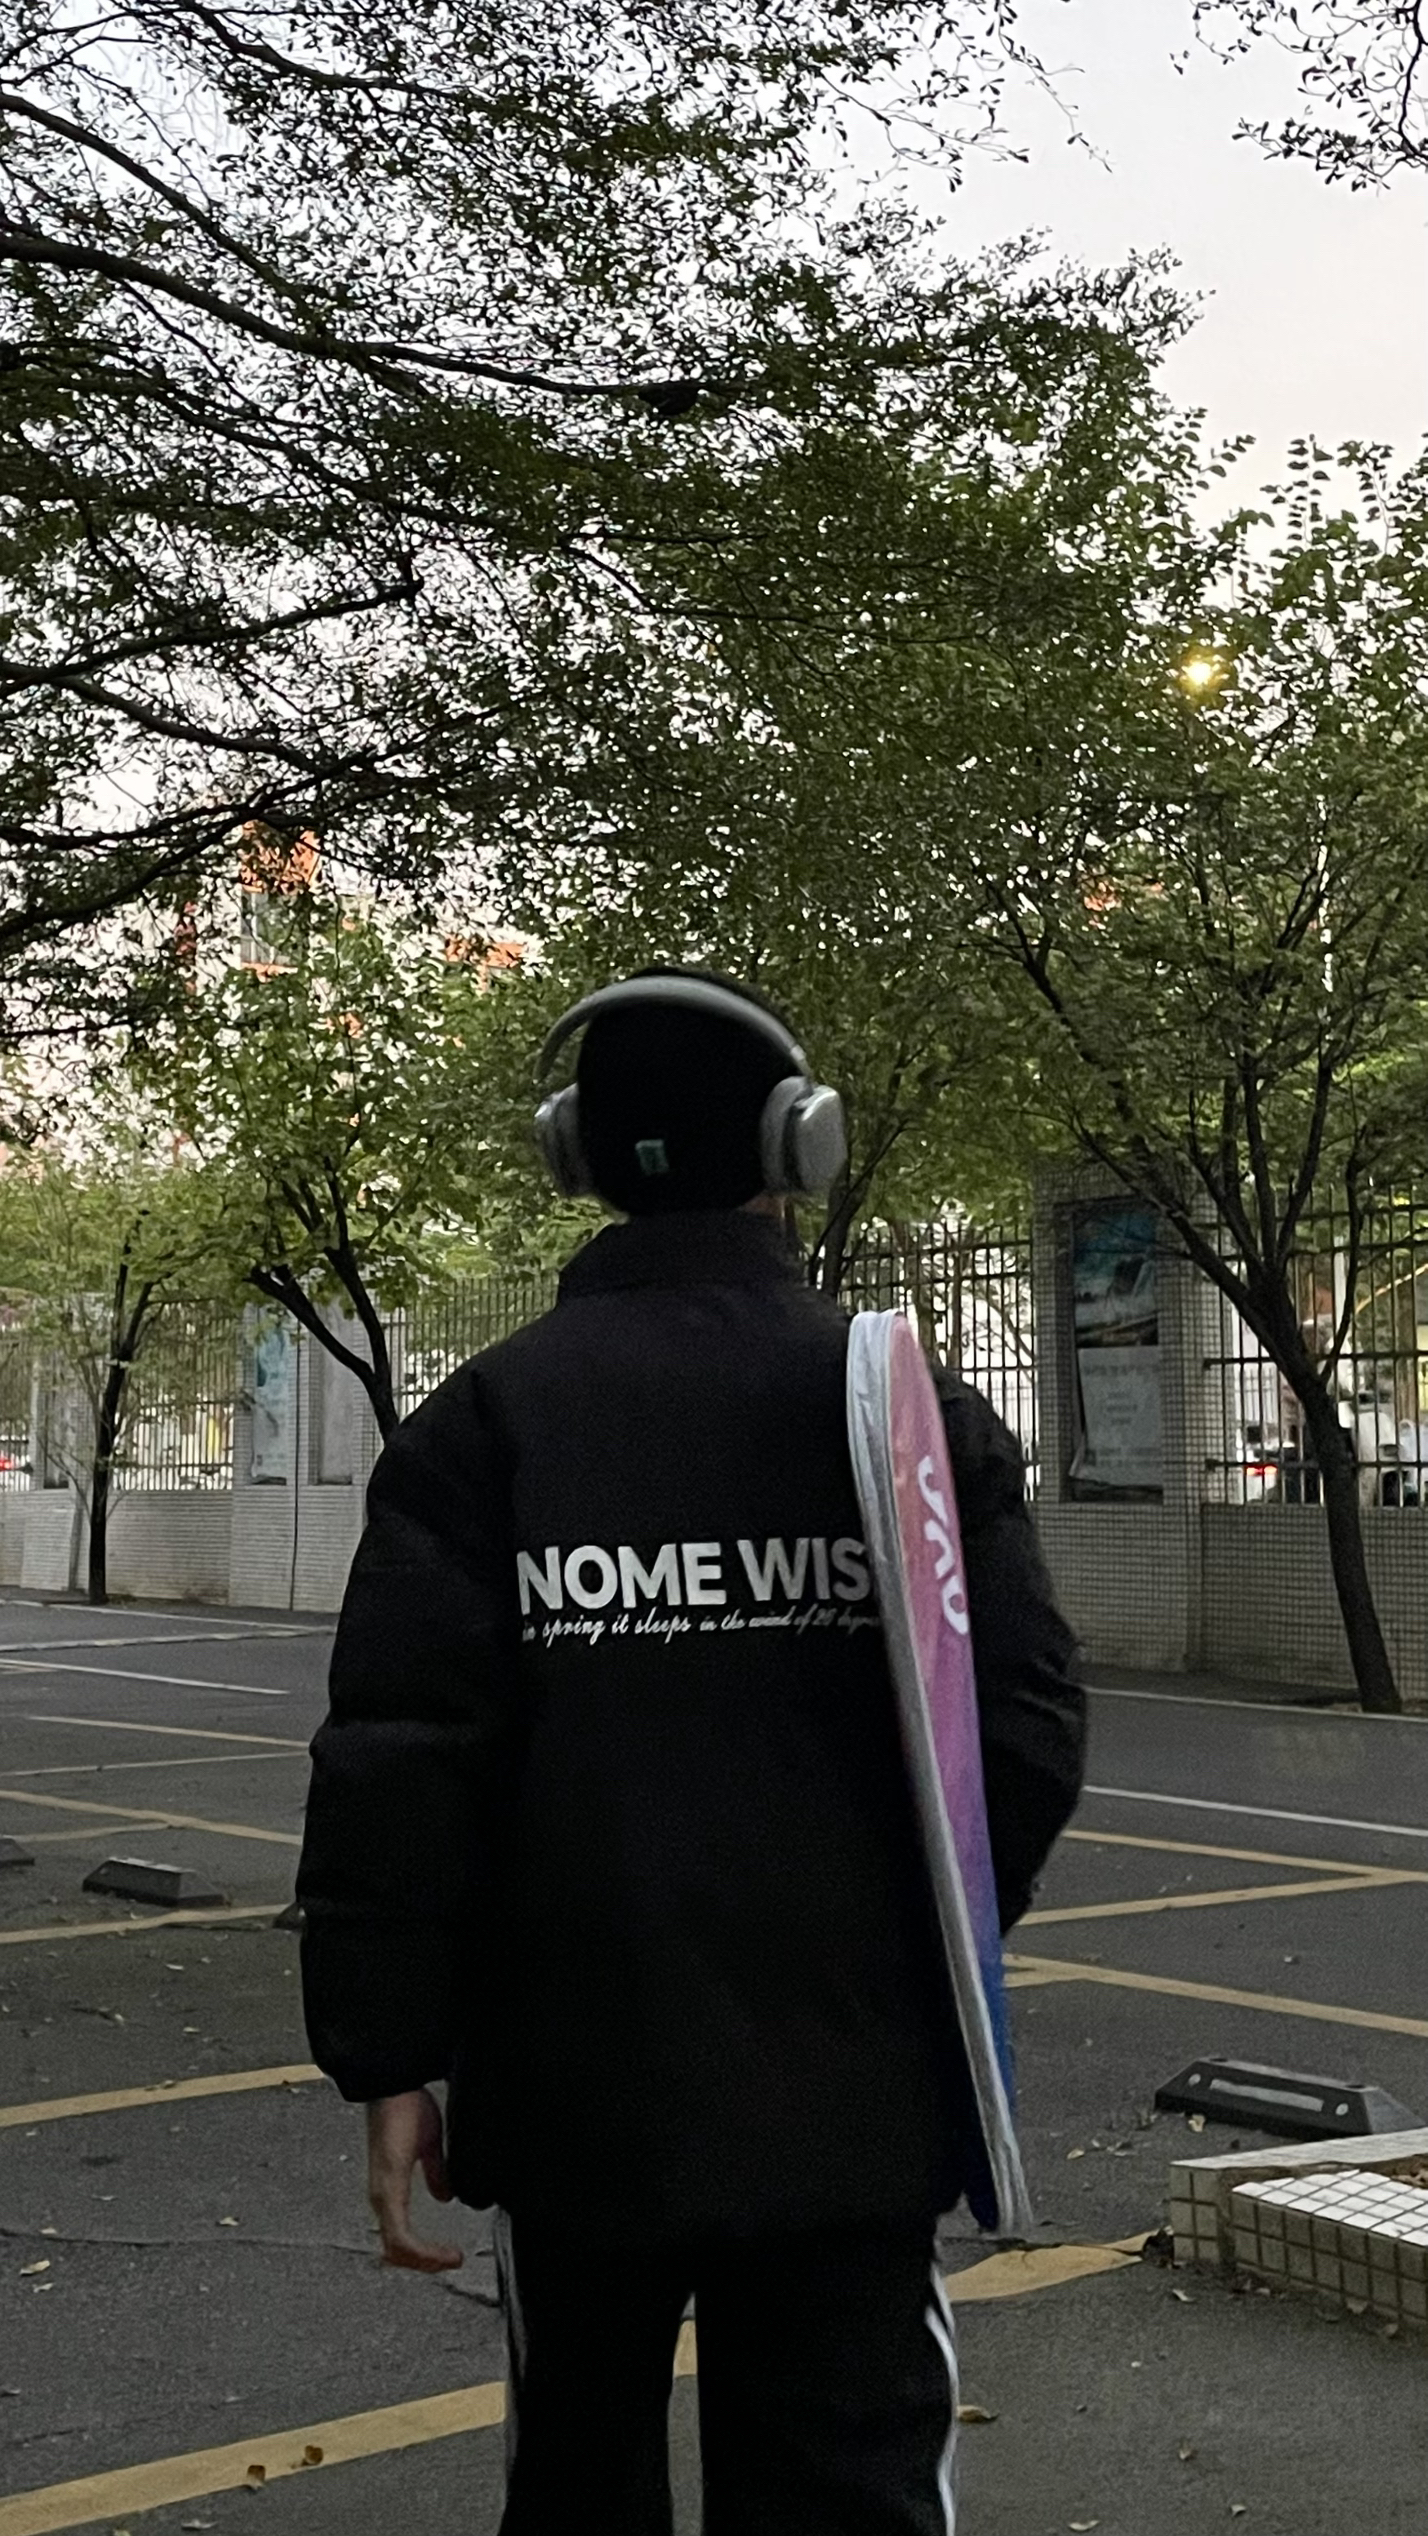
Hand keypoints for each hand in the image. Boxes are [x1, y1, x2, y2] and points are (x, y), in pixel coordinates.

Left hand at [366, 2087, 463, 2271]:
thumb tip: (445, 2194)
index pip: (400, 2238)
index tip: (452, 2255)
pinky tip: (441, 2251)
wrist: (395, 2082)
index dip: (425, 2253)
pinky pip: (399, 2236)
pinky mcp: (388, 2189)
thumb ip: (437, 2171)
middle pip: (397, 2252)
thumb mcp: (429, 2143)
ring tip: (450, 2259)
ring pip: (396, 2249)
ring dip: (425, 2261)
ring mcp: (383, 2195)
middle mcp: (382, 2197)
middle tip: (453, 2262)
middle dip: (426, 2263)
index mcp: (390, 2189)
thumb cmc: (407, 2105)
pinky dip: (421, 2250)